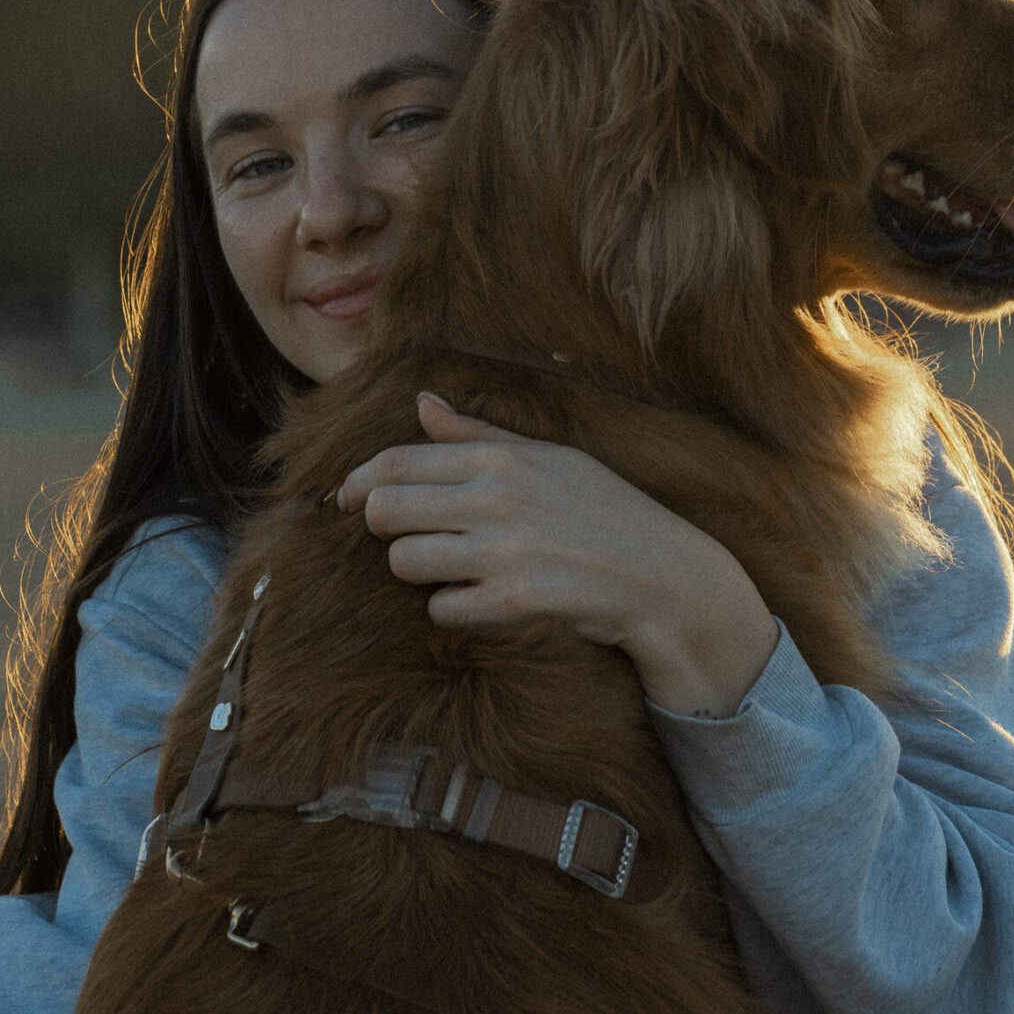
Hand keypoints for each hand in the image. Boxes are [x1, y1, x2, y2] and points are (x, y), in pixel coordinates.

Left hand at [335, 392, 779, 717]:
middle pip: (386, 510)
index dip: (356, 483)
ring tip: (452, 570)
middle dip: (384, 529)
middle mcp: (500, 497)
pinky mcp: (517, 600)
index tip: (346, 500)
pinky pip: (442, 609)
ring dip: (419, 572)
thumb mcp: (552, 459)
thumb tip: (422, 403)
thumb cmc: (607, 514)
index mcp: (504, 457)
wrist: (667, 578)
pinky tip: (483, 602)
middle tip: (407, 539)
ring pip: (404, 562)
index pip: (396, 461)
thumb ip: (480, 436)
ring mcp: (507, 549)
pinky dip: (454, 610)